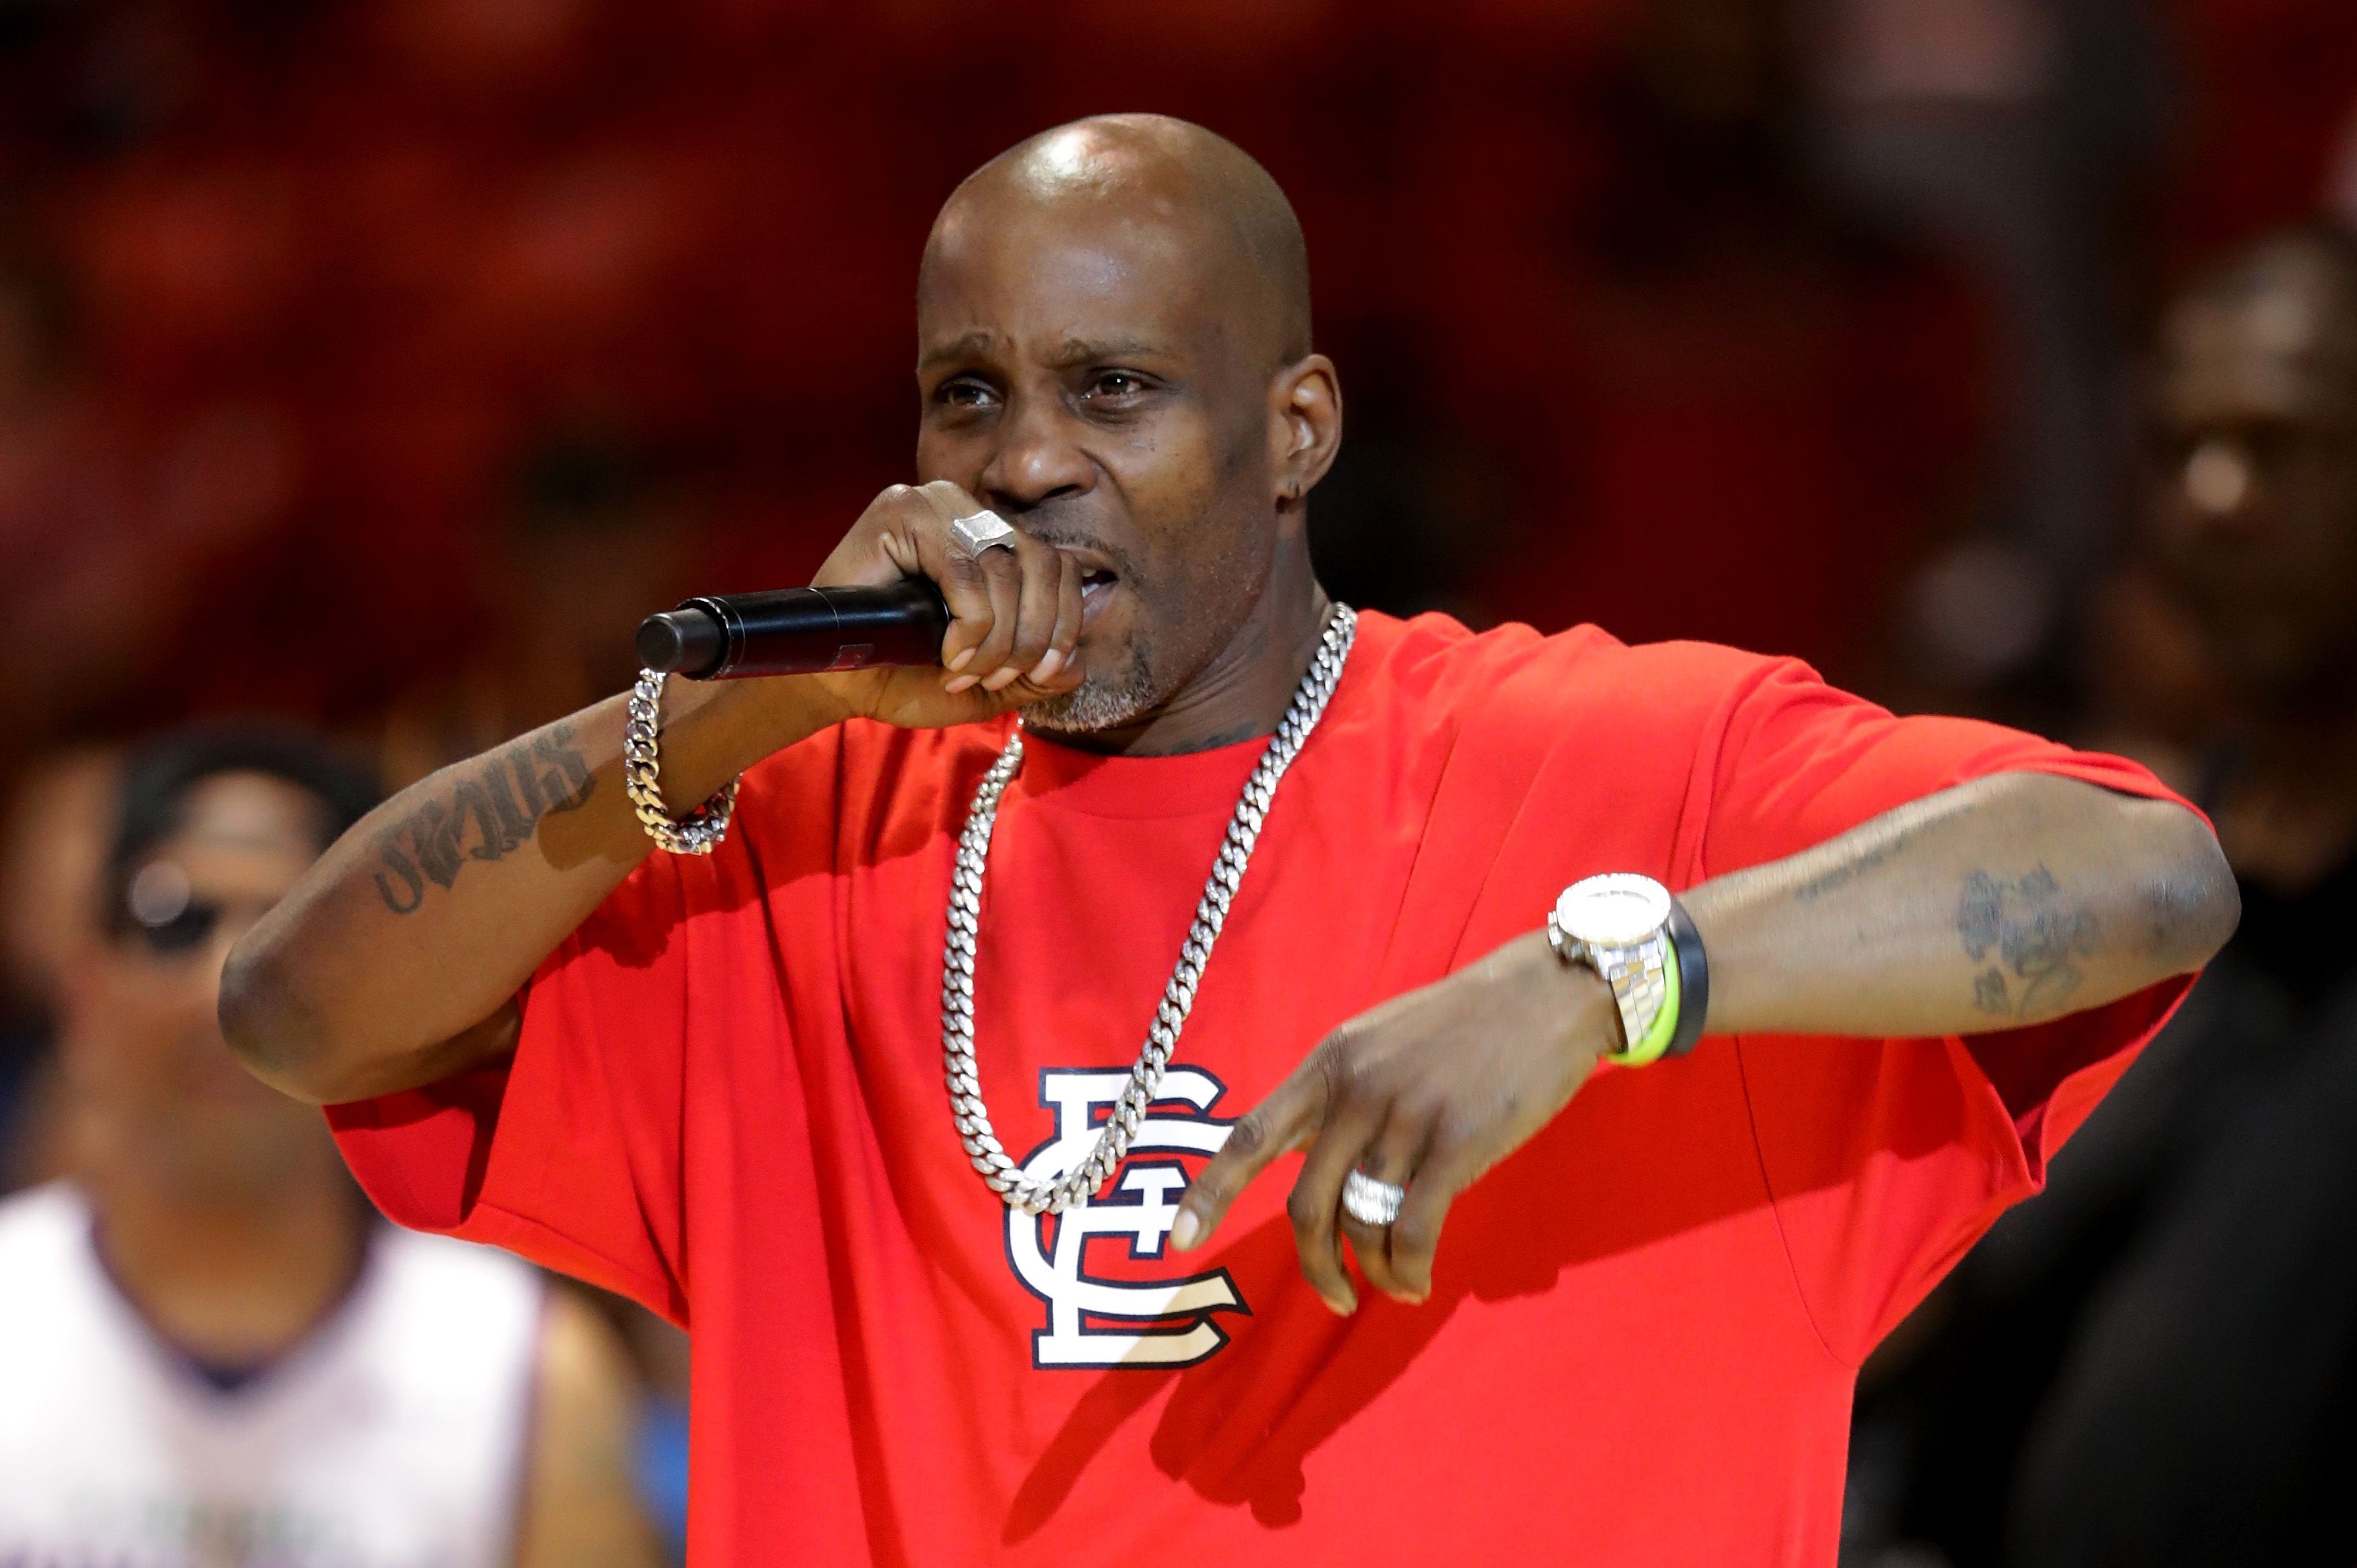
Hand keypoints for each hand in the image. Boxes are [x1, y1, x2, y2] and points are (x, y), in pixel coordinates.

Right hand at [807, 480, 1085, 727]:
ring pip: (1005, 568)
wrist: (838, 682)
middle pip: (1042, 563)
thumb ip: (1035, 674)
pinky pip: (964, 567)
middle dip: (1032, 636)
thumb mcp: (988, 684)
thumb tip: (1078, 667)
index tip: (1046, 673)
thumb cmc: (906, 676)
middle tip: (997, 679)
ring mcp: (937, 505)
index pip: (1060, 566)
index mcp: (997, 541)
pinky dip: (970, 622)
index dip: (1065, 623)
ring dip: (996, 638)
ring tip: (964, 673)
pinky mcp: (902, 511)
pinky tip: (949, 654)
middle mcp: (971, 512)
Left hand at [1170, 932, 1617, 1313]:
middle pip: (1305, 1205)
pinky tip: (1418, 1281)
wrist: (1547, 994)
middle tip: (1336, 1297)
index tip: (1178, 1241)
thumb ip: (1345, 1097)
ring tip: (1397, 1283)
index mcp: (1329, 1065)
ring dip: (1376, 1270)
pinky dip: (1410, 1268)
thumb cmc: (1467, 1026)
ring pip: (1362, 1222)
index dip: (1210, 1193)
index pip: (1250, 1135)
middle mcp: (1355, 1091)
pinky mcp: (1457, 1142)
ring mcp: (1405, 1116)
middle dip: (1315, 1266)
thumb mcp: (1383, 1043)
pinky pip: (1414, 1229)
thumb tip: (1320, 1167)